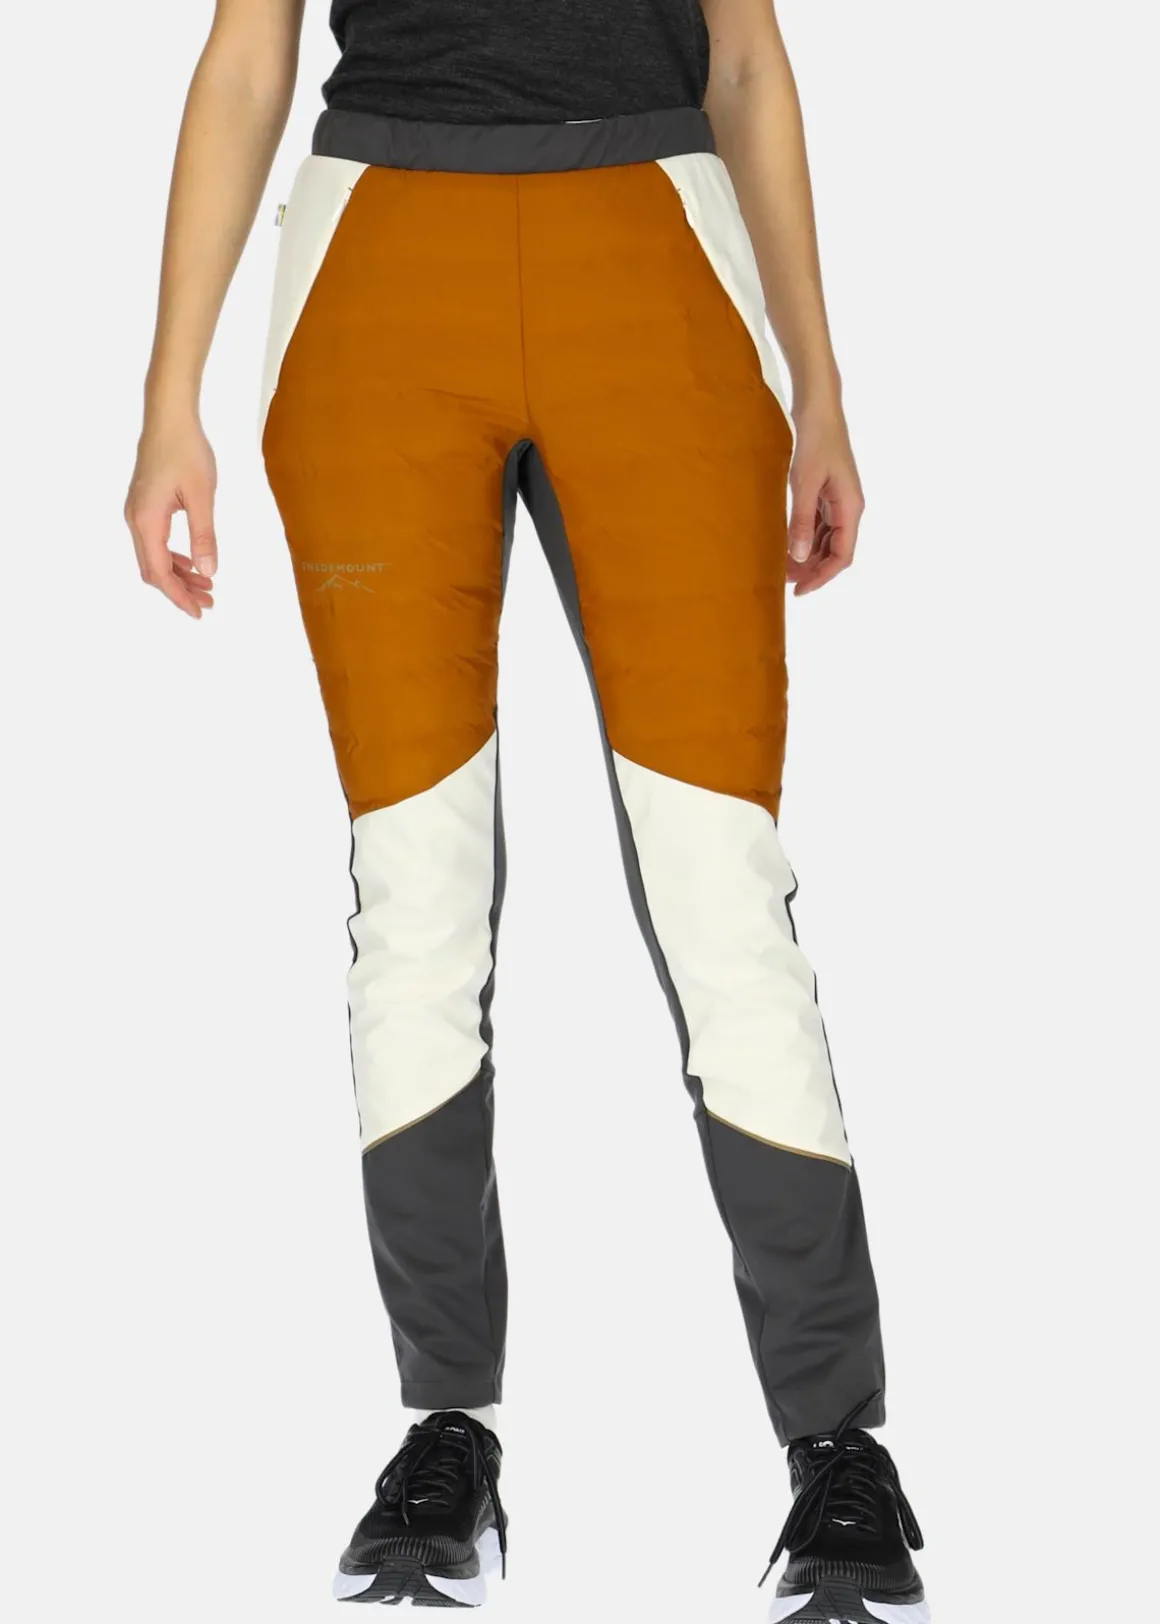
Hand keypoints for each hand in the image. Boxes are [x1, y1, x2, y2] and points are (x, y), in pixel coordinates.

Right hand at [125, 416, 217, 617]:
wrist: (169, 417)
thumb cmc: (187, 451)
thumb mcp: (202, 496)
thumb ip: (204, 536)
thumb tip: (208, 572)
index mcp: (146, 521)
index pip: (159, 572)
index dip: (178, 596)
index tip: (199, 612)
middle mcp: (135, 520)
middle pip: (153, 570)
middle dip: (180, 590)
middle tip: (210, 602)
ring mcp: (137, 512)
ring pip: (154, 557)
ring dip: (179, 574)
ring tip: (208, 586)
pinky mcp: (144, 505)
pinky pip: (155, 541)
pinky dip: (174, 557)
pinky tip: (193, 563)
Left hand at [786, 405, 864, 596]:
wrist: (819, 408)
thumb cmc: (814, 440)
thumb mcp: (804, 483)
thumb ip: (802, 521)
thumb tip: (800, 557)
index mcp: (851, 508)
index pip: (842, 556)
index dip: (821, 577)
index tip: (799, 591)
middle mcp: (849, 508)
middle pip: (835, 552)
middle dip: (812, 570)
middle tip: (784, 582)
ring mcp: (839, 501)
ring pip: (827, 540)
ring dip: (808, 556)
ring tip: (782, 566)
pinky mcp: (828, 494)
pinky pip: (820, 525)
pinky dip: (806, 538)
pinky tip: (787, 544)